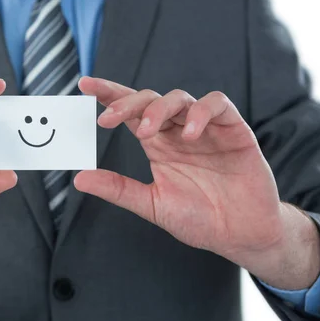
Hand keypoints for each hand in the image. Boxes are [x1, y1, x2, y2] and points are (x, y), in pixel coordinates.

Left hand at [75, 77, 319, 289]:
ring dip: (159, 109)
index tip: (85, 85)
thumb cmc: (199, 219)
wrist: (240, 235)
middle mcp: (178, 132)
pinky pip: (218, 105)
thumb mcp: (152, 204)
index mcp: (158, 145)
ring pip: (180, 98)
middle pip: (151, 100)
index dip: (110, 95)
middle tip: (108, 119)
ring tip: (147, 132)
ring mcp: (206, 129)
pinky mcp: (234, 131)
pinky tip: (190, 133)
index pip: (131, 112)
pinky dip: (202, 112)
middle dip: (127, 103)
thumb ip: (118, 189)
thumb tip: (79, 178)